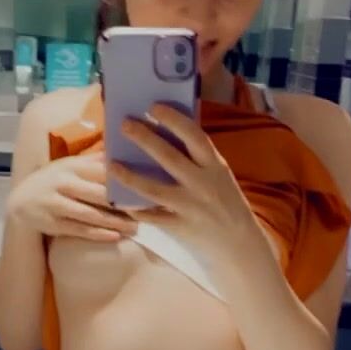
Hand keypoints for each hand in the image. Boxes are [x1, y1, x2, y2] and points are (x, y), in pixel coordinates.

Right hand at [7, 150, 138, 243]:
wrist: (20, 202)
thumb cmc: (52, 182)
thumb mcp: (69, 166)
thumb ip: (94, 160)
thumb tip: (122, 147)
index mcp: (72, 166)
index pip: (102, 171)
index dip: (125, 180)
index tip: (147, 186)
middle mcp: (64, 183)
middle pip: (99, 194)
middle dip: (124, 204)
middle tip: (147, 211)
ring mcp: (57, 204)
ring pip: (91, 214)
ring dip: (115, 222)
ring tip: (135, 228)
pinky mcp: (54, 223)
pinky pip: (79, 230)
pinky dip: (98, 234)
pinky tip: (115, 237)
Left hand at [108, 104, 259, 260]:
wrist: (238, 243)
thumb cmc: (226, 203)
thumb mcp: (219, 175)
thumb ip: (199, 158)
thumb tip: (171, 132)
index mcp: (215, 166)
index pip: (194, 136)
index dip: (174, 119)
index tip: (154, 106)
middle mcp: (203, 184)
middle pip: (169, 157)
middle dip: (145, 139)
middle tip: (124, 124)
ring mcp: (190, 207)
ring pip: (154, 189)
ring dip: (130, 176)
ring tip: (112, 163)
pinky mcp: (180, 227)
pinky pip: (152, 217)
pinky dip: (135, 210)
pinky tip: (119, 201)